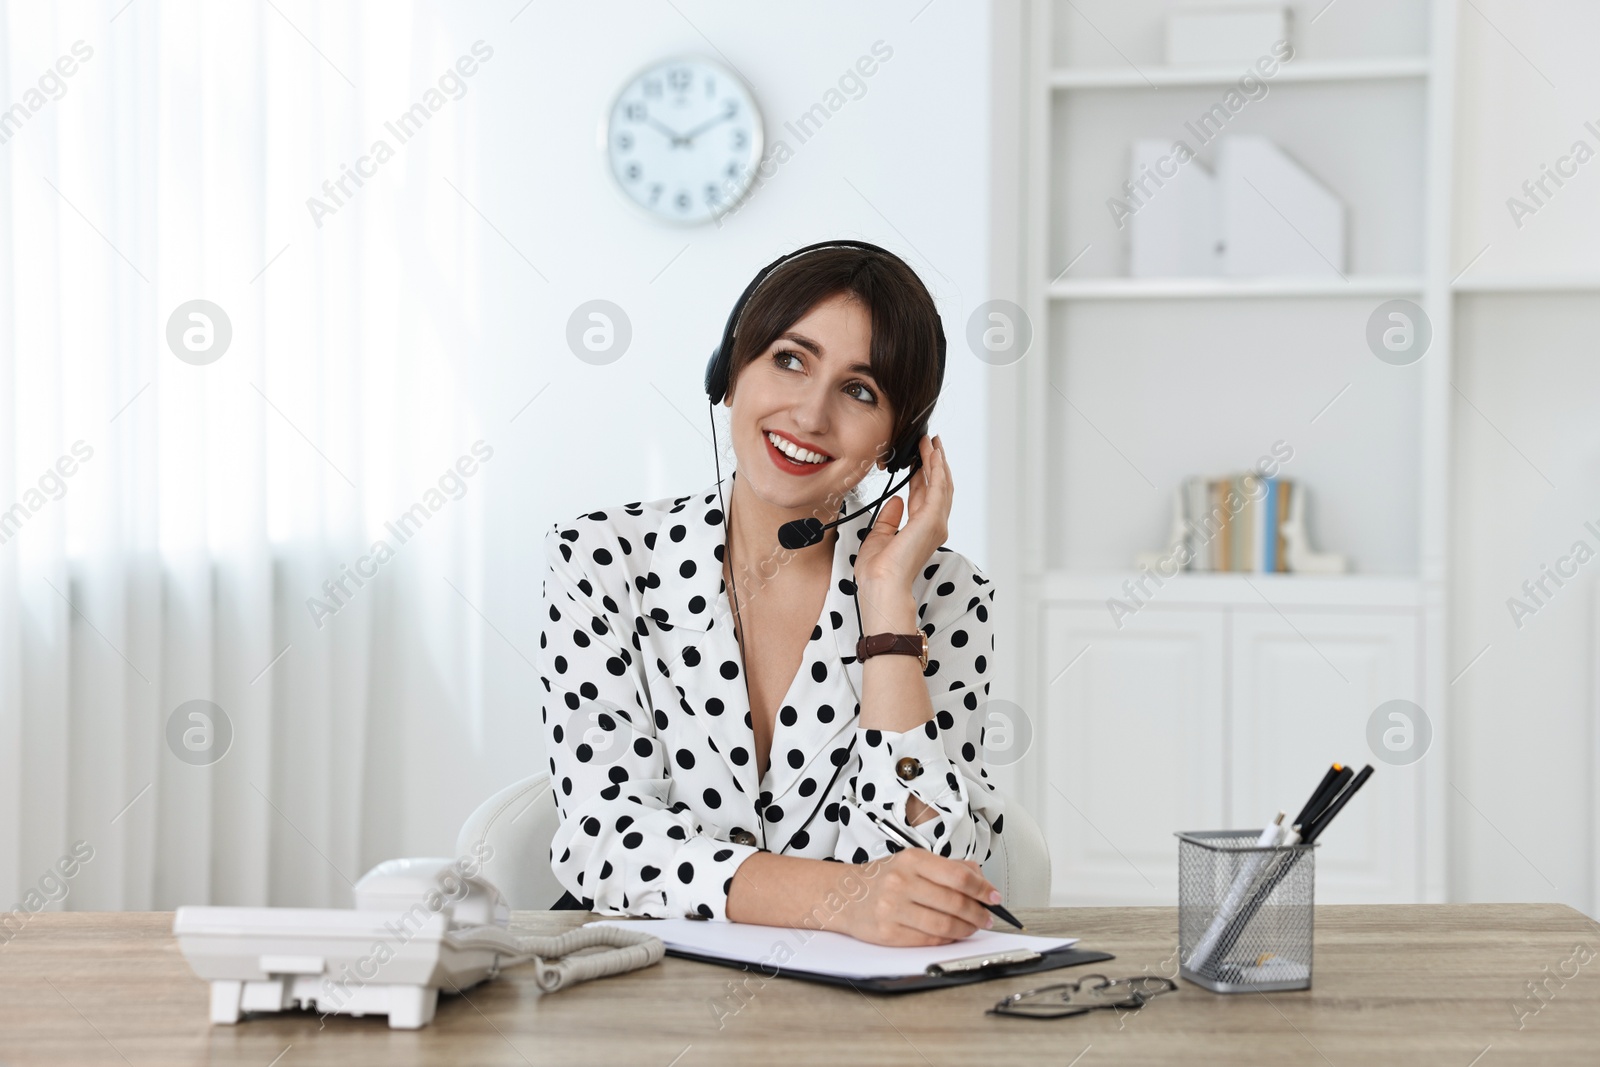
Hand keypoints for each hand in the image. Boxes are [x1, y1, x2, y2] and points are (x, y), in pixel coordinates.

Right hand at [838, 851, 998, 946]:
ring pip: (944, 924)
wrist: (844, 894)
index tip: (994, 897)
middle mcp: (901, 882)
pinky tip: (953, 934)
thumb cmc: (882, 878)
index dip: (982, 889)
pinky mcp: (888, 933)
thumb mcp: (912, 861)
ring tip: (973, 927)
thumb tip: (981, 880)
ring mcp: (893, 908)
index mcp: (912, 860)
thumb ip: (947, 867)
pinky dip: (947, 939)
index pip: (958, 875)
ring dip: (966, 929)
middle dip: (978, 912)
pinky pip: (928, 939)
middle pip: (954, 902)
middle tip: (987, 916)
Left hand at [853, 434, 951, 595]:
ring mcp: (936, 523)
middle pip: (937, 487)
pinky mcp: (932, 519)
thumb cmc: (879, 571)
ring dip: (937, 461)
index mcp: (920, 531)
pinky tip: (933, 453)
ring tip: (932, 442)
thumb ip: (889, 518)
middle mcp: (933, 526)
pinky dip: (937, 468)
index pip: (923, 496)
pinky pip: (938, 487)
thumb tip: (895, 501)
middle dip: (934, 463)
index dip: (922, 474)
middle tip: (930, 443)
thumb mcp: (879, 537)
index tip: (918, 458)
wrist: (881, 584)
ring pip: (941, 484)